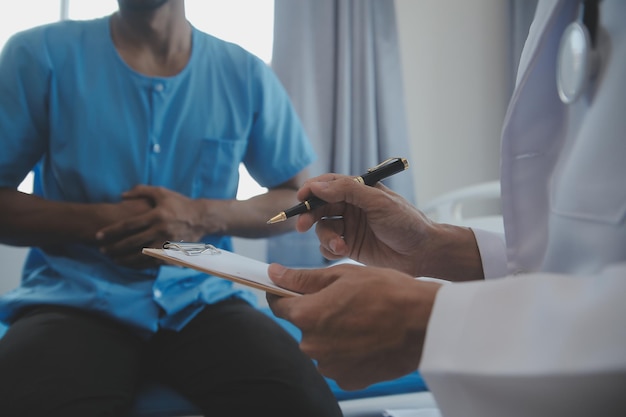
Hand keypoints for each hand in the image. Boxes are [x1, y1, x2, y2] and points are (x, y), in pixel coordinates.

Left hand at [96, 185, 206, 267]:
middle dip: (115, 247)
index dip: (112, 231)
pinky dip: (141, 264)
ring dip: (126, 259)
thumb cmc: (180, 203)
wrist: (202, 217)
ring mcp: (167, 242)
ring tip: (114, 260)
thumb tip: (121, 195)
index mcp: (156, 215)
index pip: (128, 225)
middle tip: (102, 251)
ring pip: (142, 254)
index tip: (98, 236)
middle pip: (132, 242)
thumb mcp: (161, 192)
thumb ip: (141, 191)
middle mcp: (160, 230)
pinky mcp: (173, 250)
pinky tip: (132, 264)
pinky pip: (154, 261)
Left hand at [267, 263, 440, 389]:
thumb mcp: (342, 275)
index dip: (284, 294)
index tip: (292, 290)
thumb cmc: (387, 292)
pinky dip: (348, 352)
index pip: (278, 305)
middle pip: (304, 326)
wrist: (424, 323)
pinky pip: (339, 363)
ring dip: (334, 334)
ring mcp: (330, 366)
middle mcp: (312, 345)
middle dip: (318, 313)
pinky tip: (368, 338)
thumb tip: (274, 273)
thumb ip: (303, 278)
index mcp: (307, 315)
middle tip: (346, 302)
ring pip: (322, 345)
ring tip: (362, 320)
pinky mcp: (348, 380)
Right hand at [294, 174, 436, 276]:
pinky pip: (328, 247)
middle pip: (320, 207)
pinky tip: (343, 252)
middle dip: (310, 216)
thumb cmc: (406, 222)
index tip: (301, 197)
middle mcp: (351, 207)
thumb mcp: (378, 201)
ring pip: (322, 229)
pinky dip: (330, 250)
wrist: (422, 253)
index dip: (312, 190)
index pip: (328, 185)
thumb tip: (317, 185)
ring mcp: (350, 228)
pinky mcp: (350, 247)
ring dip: (326, 237)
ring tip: (341, 245)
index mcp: (358, 191)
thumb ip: (348, 191)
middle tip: (302, 226)